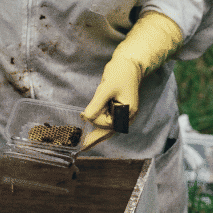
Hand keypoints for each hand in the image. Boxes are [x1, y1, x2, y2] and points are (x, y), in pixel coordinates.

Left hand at [79, 11, 182, 150]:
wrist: (129, 63)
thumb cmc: (120, 73)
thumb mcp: (106, 88)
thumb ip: (96, 105)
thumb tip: (86, 118)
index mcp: (127, 113)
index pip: (107, 124)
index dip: (94, 119)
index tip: (82, 115)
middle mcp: (127, 117)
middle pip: (109, 131)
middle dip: (95, 138)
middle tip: (82, 149)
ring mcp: (124, 114)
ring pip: (108, 127)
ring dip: (96, 127)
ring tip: (85, 131)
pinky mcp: (119, 109)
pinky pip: (108, 120)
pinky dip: (99, 122)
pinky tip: (90, 126)